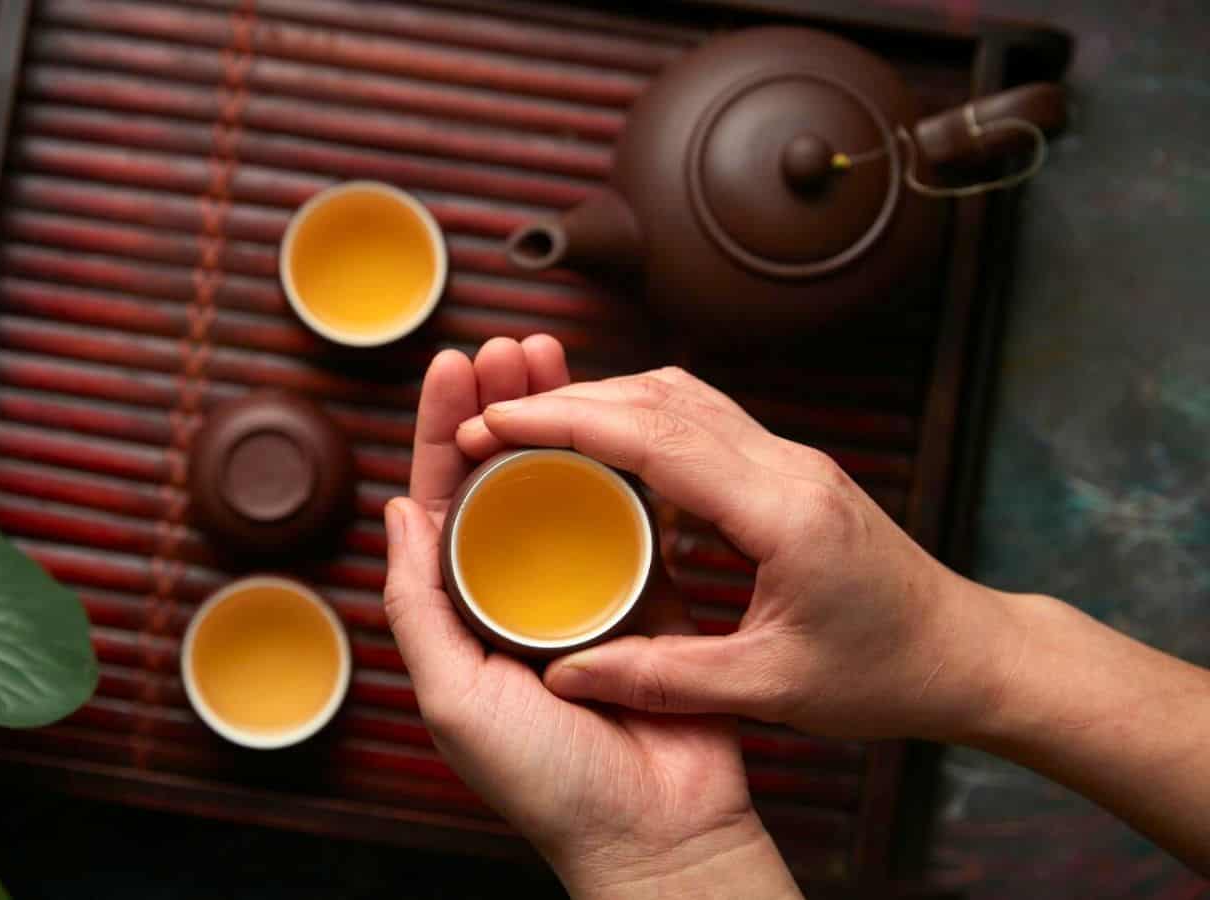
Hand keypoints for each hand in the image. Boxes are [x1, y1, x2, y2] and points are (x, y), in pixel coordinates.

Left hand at [384, 338, 798, 898]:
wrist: (654, 830)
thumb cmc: (545, 780)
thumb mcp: (452, 694)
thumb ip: (419, 605)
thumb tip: (397, 511)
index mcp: (463, 610)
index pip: (445, 501)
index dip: (445, 430)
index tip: (454, 364)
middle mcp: (517, 590)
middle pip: (504, 476)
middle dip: (503, 405)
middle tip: (513, 343)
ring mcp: (583, 588)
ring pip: (564, 481)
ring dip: (559, 418)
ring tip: (557, 356)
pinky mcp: (649, 593)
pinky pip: (629, 516)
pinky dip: (619, 463)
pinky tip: (614, 415)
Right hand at [456, 364, 1014, 742]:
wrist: (966, 654)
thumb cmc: (884, 676)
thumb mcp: (769, 689)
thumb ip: (662, 678)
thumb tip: (567, 675)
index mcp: (779, 510)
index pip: (651, 436)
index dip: (562, 422)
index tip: (493, 425)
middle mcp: (786, 465)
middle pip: (657, 397)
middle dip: (564, 399)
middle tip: (489, 418)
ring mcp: (791, 460)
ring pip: (680, 396)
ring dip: (602, 400)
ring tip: (531, 426)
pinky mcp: (791, 470)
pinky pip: (702, 421)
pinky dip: (639, 420)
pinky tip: (603, 453)